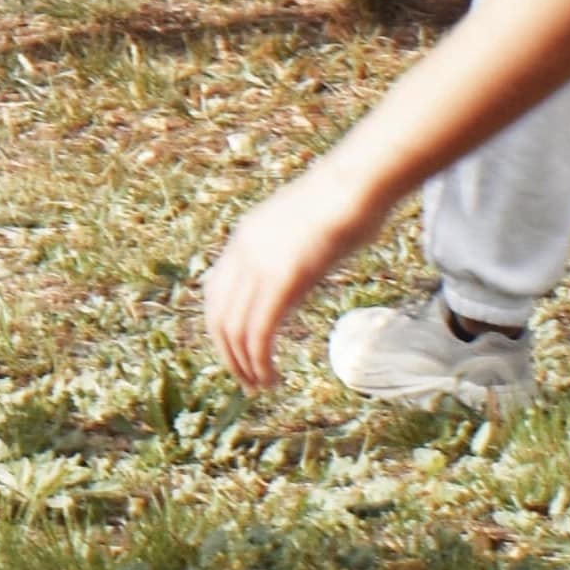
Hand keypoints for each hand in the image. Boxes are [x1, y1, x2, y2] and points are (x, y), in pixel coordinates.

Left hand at [201, 162, 389, 389]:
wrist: (355, 184)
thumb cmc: (344, 201)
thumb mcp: (304, 226)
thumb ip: (290, 251)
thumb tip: (297, 272)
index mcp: (244, 236)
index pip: (215, 291)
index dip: (222, 327)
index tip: (237, 350)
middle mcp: (242, 252)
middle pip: (219, 315)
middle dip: (228, 354)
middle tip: (246, 379)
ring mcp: (260, 265)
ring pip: (235, 330)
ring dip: (245, 365)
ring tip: (261, 385)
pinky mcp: (282, 280)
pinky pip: (259, 332)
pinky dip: (260, 362)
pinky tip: (272, 377)